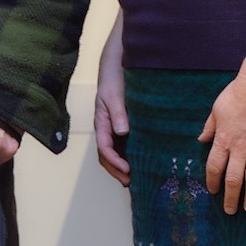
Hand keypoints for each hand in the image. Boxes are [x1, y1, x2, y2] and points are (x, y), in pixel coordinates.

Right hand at [93, 17, 129, 186]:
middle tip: (131, 183)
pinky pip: (125, 144)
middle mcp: (108, 127)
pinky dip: (131, 155)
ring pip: (116, 152)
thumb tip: (122, 133)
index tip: (128, 171)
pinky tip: (143, 161)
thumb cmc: (114, 78)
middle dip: (117, 170)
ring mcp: (116, 126)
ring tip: (137, 178)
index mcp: (101, 122)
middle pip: (107, 155)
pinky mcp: (126, 123)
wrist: (119, 62)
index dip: (114, 162)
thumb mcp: (114, 94)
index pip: (104, 148)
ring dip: (123, 166)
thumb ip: (117, 113)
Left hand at [199, 63, 245, 213]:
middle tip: (230, 211)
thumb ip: (209, 128)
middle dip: (230, 197)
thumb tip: (201, 140)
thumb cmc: (236, 95)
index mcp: (223, 140)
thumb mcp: (216, 110)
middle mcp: (240, 148)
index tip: (213, 191)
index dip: (212, 181)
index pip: (214, 167)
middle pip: (233, 178)